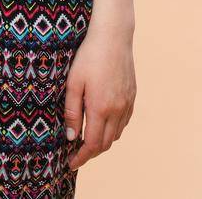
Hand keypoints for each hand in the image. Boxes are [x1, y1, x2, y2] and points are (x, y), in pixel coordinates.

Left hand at [63, 23, 135, 170]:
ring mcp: (127, 104)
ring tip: (86, 140)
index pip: (92, 144)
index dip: (81, 157)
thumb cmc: (88, 57)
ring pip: (115, 134)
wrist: (113, 37)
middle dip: (90, 153)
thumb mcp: (72, 83)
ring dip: (102, 142)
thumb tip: (70, 137)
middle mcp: (117, 110)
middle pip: (105, 143)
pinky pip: (123, 122)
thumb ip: (71, 111)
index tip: (70, 163)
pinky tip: (102, 124)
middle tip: (76, 154)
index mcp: (101, 108)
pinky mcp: (132, 96)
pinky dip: (113, 130)